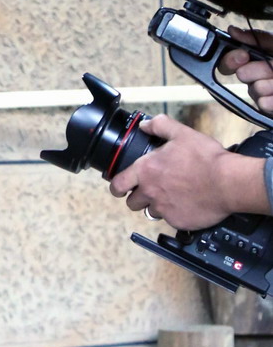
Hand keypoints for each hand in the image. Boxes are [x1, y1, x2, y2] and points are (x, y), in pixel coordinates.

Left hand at [107, 114, 267, 229]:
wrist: (228, 182)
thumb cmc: (207, 159)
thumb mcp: (182, 134)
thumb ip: (160, 126)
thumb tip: (146, 125)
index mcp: (146, 171)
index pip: (118, 184)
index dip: (116, 187)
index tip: (119, 188)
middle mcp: (150, 192)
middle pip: (132, 202)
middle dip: (138, 197)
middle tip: (149, 191)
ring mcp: (163, 209)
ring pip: (150, 212)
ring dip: (156, 206)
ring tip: (170, 196)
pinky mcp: (177, 221)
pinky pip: (170, 220)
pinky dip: (175, 214)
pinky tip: (186, 204)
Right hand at [221, 25, 272, 114]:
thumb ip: (257, 37)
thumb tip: (232, 30)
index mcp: (258, 58)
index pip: (230, 61)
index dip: (232, 59)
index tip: (243, 56)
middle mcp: (258, 75)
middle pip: (241, 75)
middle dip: (257, 70)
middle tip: (271, 69)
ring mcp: (264, 93)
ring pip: (254, 90)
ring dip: (271, 84)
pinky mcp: (267, 108)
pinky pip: (262, 105)